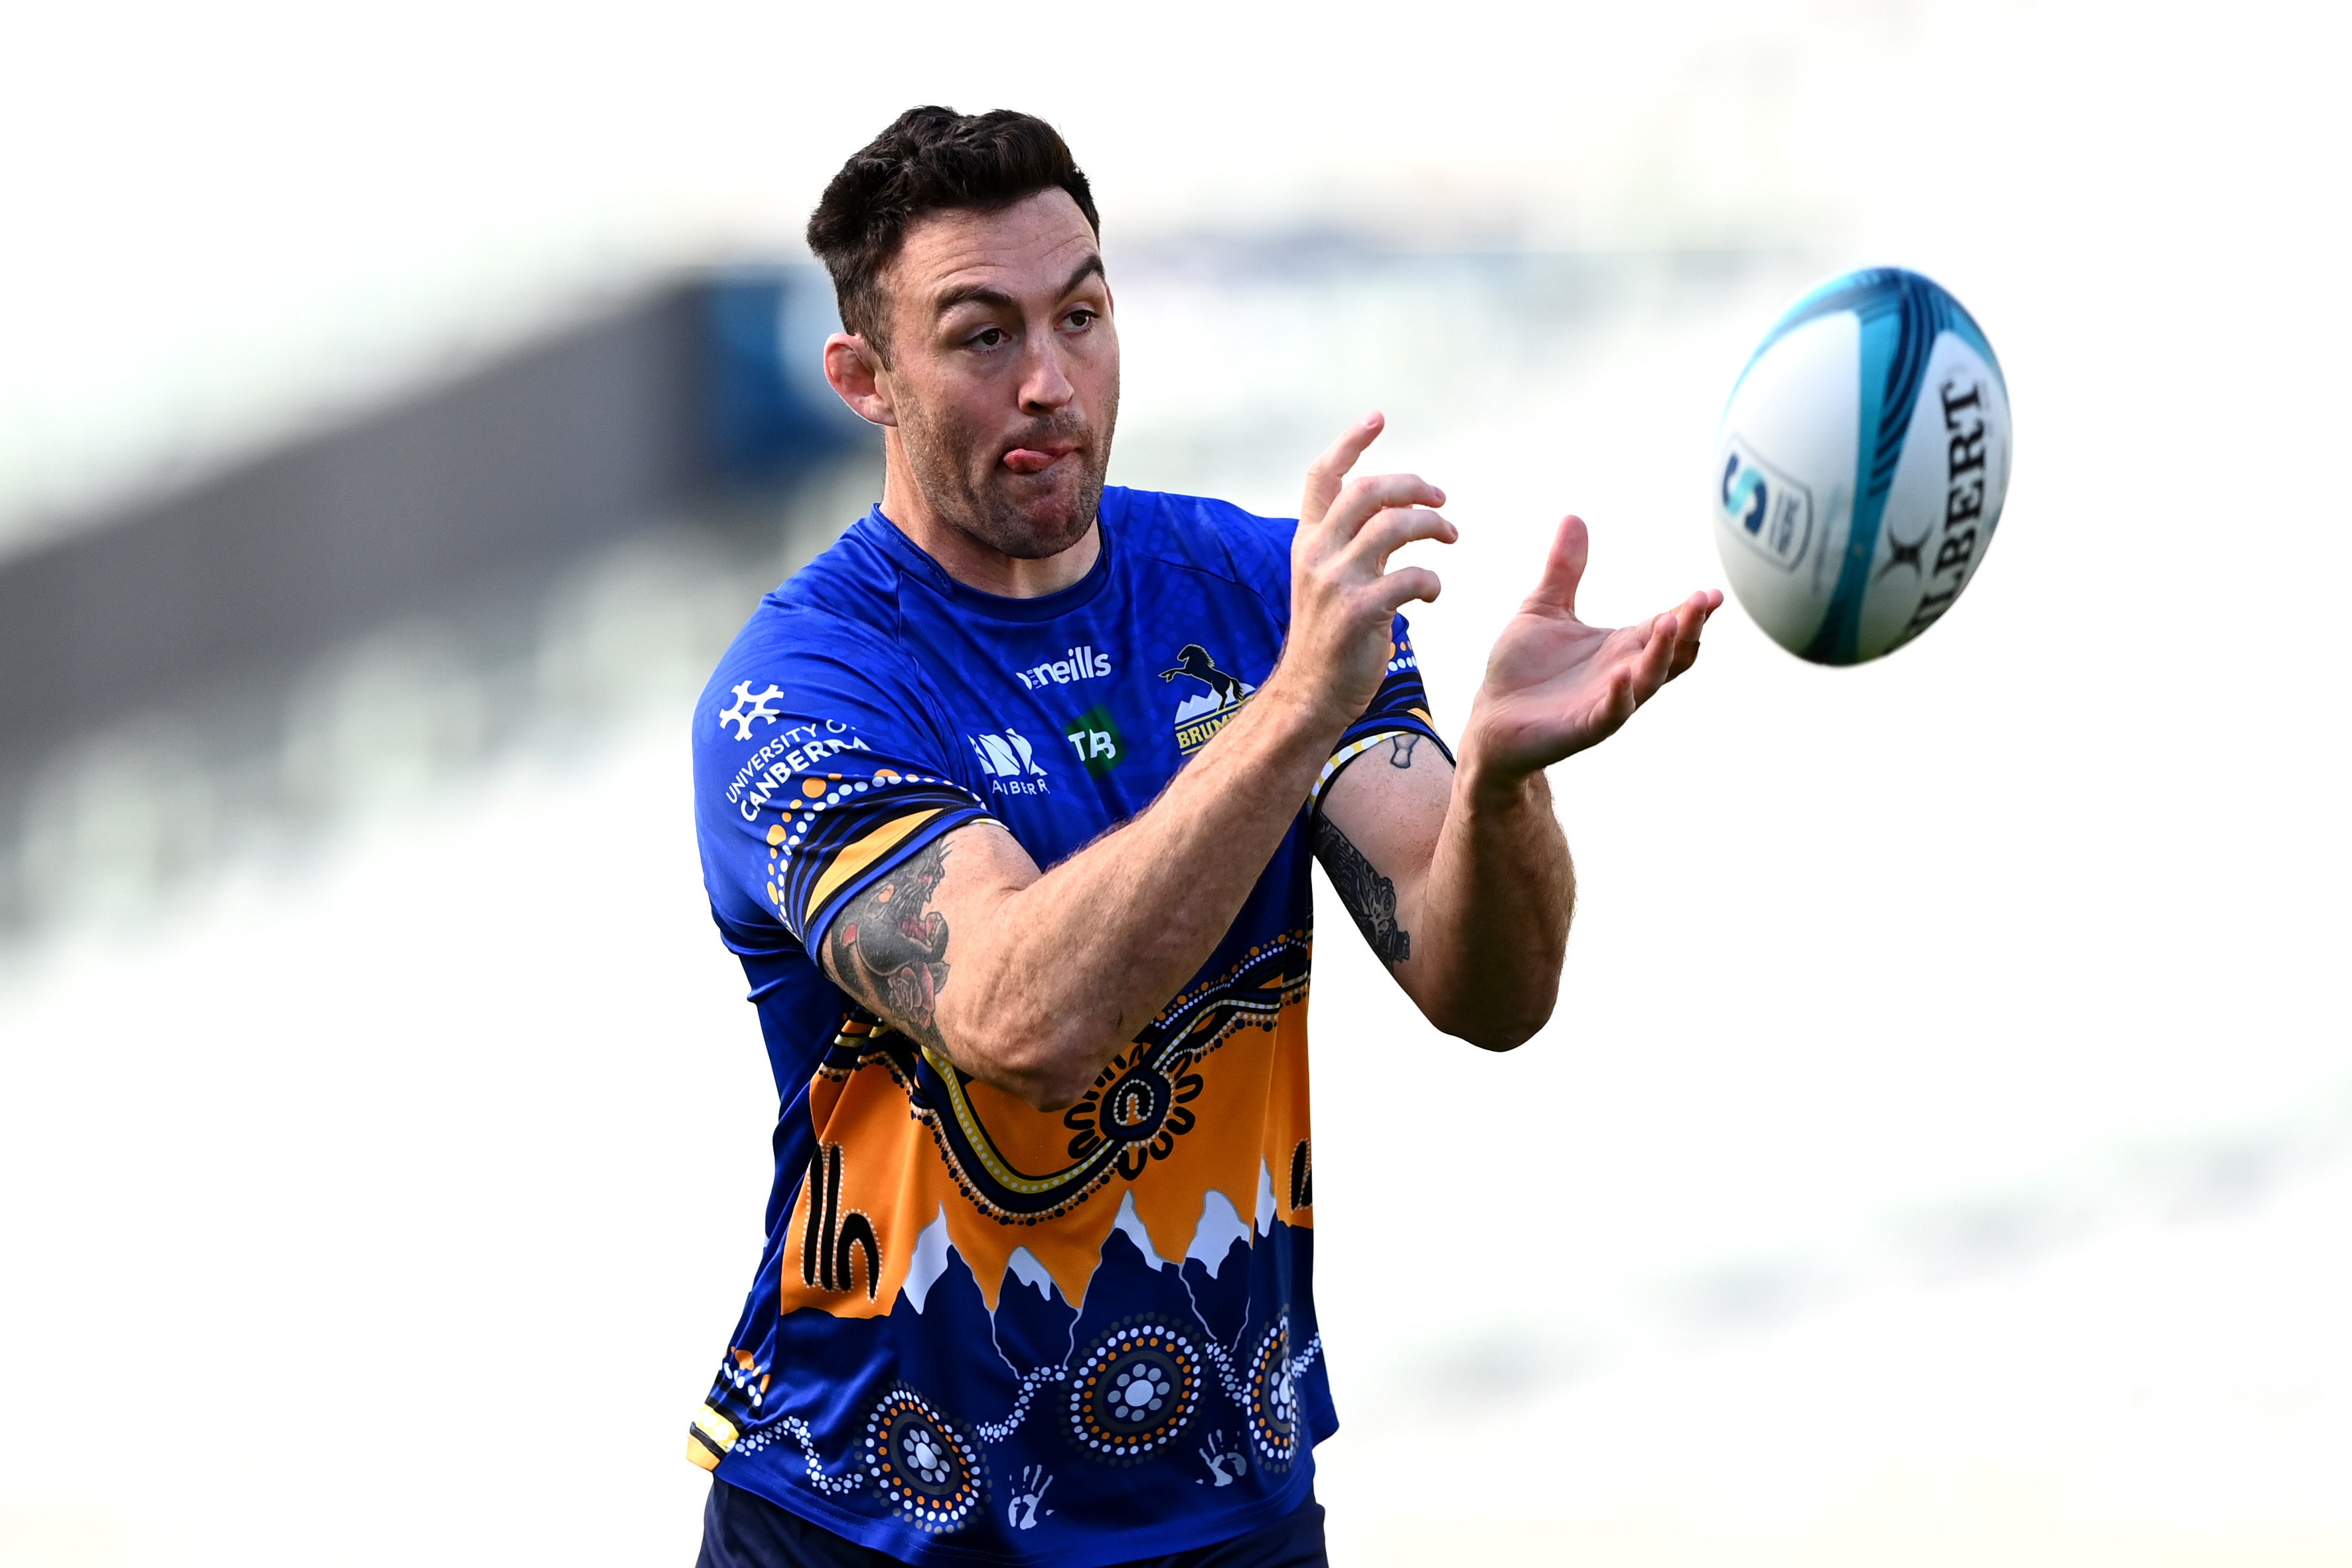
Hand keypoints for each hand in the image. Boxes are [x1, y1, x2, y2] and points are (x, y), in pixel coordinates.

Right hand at [1270, 414, 1457, 729]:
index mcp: (1307, 541)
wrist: (1310, 695)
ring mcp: (1335, 583)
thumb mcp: (1325, 579)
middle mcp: (1317, 554)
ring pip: (1393, 526)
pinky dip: (1432, 580)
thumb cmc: (1328, 637)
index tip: (1378, 418)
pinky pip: (1410, 578)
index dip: (1350, 442)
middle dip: (1413, 485)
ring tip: (1450, 537)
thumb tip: (1390, 510)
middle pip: (1368, 491)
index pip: (1323, 476)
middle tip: (1442, 498)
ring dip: (1432, 525)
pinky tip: (1433, 591)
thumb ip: (1348, 542)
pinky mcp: (1358, 613)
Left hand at [1461, 515, 1719, 781]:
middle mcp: (1624, 673)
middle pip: (1671, 652)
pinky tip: (1623, 672)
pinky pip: (1611, 713)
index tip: (1713, 592)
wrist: (1490, 720)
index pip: (1667, 626)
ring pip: (1649, 680)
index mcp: (1621, 646)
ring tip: (1669, 621)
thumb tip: (1574, 517)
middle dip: (1688, 626)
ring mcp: (1607, 702)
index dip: (1692, 612)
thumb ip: (1564, 569)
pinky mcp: (1584, 727)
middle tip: (1702, 600)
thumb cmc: (1521, 669)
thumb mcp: (1544, 608)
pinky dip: (1621, 695)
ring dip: (1662, 653)